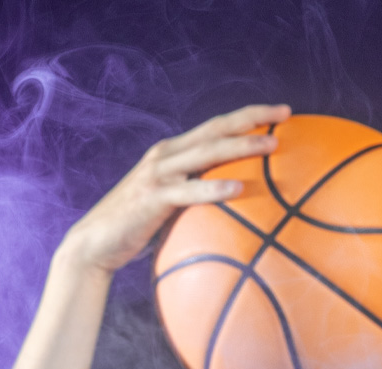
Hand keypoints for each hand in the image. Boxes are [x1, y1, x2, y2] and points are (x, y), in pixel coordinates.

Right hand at [60, 103, 291, 275]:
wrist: (95, 243)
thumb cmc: (140, 226)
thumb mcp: (174, 204)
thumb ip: (199, 195)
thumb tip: (238, 204)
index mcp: (174, 153)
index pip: (217, 127)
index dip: (248, 116)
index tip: (282, 113)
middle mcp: (167, 155)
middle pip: (216, 129)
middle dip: (252, 119)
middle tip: (286, 114)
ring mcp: (159, 173)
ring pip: (207, 153)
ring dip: (241, 147)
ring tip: (271, 147)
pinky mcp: (153, 197)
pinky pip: (189, 191)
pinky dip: (214, 188)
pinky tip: (238, 189)